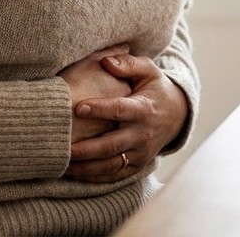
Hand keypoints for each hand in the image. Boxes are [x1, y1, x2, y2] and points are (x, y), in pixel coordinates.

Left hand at [63, 53, 188, 182]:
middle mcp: (142, 134)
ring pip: (111, 165)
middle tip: (63, 147)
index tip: (78, 108)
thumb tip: (106, 61)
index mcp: (144, 109)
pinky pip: (114, 176)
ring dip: (86, 167)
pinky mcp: (137, 165)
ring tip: (62, 164)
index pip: (120, 110)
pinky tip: (75, 173)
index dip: (100, 109)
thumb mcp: (148, 71)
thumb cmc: (156, 89)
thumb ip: (128, 63)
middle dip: (86, 149)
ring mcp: (140, 153)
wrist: (178, 115)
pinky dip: (94, 178)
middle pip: (112, 145)